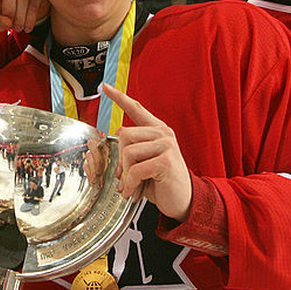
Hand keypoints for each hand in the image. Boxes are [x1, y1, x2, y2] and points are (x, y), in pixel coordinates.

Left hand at [102, 83, 192, 221]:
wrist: (183, 201)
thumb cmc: (161, 182)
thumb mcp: (144, 162)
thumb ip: (132, 148)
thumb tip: (114, 138)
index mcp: (157, 130)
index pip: (136, 109)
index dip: (120, 98)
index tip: (106, 87)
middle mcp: (163, 133)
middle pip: (124, 135)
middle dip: (120, 159)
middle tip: (124, 177)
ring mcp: (166, 145)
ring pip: (129, 153)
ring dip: (126, 174)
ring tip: (131, 185)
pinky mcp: (166, 161)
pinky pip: (136, 169)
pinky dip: (131, 184)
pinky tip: (134, 191)